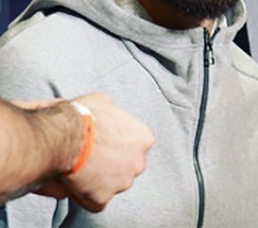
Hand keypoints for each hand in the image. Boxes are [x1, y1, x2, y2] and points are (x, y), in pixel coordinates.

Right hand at [35, 93, 154, 211]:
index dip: (116, 146)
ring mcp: (122, 183)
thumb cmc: (84, 115)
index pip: (134, 147)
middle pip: (126, 167)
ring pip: (112, 185)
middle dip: (112, 164)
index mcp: (143, 139)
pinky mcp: (102, 198)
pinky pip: (95, 201)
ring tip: (80, 170)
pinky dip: (86, 196)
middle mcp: (138, 163)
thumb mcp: (104, 102)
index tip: (102, 144)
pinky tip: (75, 183)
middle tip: (91, 159)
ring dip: (100, 180)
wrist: (66, 136)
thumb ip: (112, 111)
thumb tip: (108, 111)